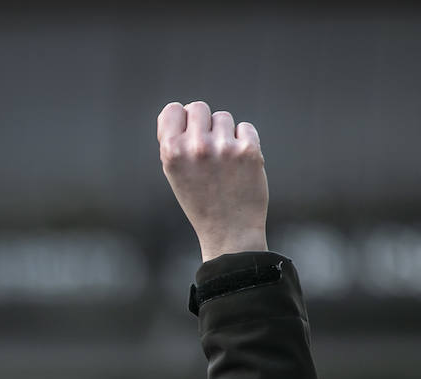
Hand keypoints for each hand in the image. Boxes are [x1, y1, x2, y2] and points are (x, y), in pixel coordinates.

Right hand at [158, 101, 268, 261]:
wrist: (228, 230)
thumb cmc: (199, 200)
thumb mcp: (175, 174)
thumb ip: (175, 143)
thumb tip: (183, 112)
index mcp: (171, 153)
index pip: (172, 110)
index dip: (180, 118)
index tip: (186, 131)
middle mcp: (196, 147)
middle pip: (198, 107)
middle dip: (203, 122)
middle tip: (206, 145)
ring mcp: (223, 148)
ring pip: (223, 117)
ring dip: (224, 133)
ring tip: (223, 160)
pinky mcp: (248, 151)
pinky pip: (245, 128)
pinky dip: (243, 141)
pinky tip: (239, 163)